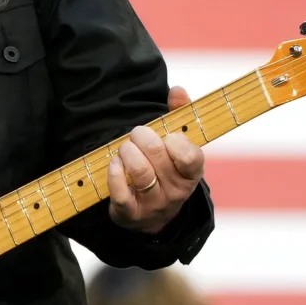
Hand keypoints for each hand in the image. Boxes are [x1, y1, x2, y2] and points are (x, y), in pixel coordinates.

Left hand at [106, 86, 205, 231]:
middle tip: (137, 134)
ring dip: (127, 151)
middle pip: (158, 156)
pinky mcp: (131, 214)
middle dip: (142, 137)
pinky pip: (121, 192)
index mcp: (192, 173)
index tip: (166, 136)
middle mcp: (176, 192)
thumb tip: (177, 90)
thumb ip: (179, 115)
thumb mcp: (177, 145)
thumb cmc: (165, 169)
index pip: (191, 157)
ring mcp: (154, 204)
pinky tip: (114, 163)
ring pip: (140, 172)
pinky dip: (114, 173)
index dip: (175, 142)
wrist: (152, 214)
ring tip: (125, 148)